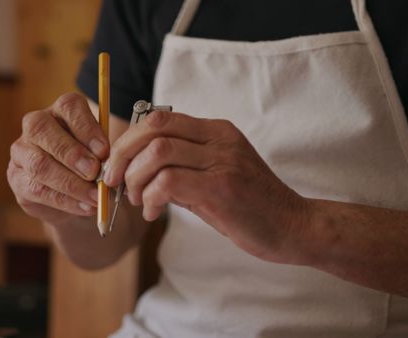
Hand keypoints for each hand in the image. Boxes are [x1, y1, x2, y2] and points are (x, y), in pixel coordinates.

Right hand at [7, 93, 108, 224]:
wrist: (78, 198)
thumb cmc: (93, 166)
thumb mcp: (103, 155)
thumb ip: (103, 154)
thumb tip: (109, 163)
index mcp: (61, 110)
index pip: (69, 107)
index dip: (86, 128)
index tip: (104, 150)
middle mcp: (36, 124)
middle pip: (43, 130)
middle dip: (72, 154)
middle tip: (95, 173)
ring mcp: (21, 151)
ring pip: (39, 164)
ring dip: (71, 183)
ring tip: (95, 196)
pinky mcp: (17, 179)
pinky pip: (38, 190)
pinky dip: (65, 201)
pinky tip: (84, 207)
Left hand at [103, 110, 310, 262]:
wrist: (293, 226)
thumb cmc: (250, 205)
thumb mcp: (216, 175)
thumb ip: (182, 166)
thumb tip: (137, 170)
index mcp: (216, 131)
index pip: (159, 119)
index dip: (129, 140)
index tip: (117, 166)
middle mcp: (219, 139)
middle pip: (153, 128)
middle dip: (123, 155)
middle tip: (114, 182)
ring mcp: (222, 161)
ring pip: (157, 153)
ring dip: (135, 179)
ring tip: (138, 202)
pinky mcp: (221, 188)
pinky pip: (169, 182)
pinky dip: (150, 198)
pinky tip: (153, 213)